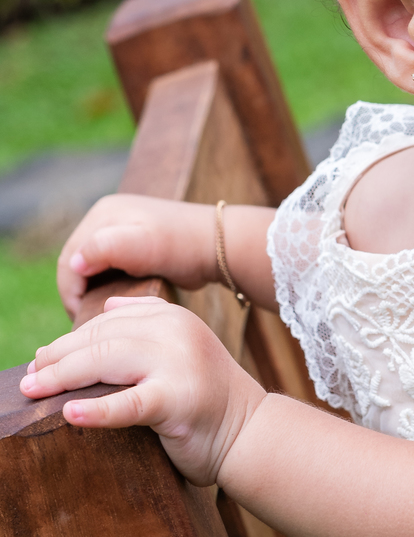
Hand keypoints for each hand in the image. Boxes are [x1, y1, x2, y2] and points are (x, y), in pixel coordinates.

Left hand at [20, 297, 264, 486]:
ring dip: (61, 377)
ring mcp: (178, 363)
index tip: (41, 359)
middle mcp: (175, 332)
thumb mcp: (182, 347)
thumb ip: (148, 322)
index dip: (69, 340)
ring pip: (106, 360)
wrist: (252, 433)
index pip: (107, 321)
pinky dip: (96, 410)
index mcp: (172, 317)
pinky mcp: (178, 399)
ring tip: (33, 390)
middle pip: (101, 338)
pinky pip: (128, 404)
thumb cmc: (210, 399)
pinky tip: (69, 413)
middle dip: (58, 357)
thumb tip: (106, 304)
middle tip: (29, 377)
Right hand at [57, 194, 217, 317]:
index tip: (81, 317)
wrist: (220, 247)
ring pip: (91, 269)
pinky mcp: (134, 247)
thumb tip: (75, 263)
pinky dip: (107, 287)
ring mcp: (121, 231)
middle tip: (89, 323)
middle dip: (79, 293)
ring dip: (92, 291)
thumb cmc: (183, 246)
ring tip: (101, 317)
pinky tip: (117, 305)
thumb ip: (106, 249)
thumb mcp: (144, 246)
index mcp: (104, 214)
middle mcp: (108, 219)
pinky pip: (109, 270)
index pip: (70, 257)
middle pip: (78, 262)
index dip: (70, 291)